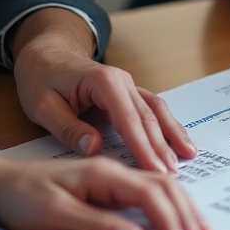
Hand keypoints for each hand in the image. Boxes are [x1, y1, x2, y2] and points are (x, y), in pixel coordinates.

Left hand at [0, 151, 208, 229]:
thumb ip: (97, 225)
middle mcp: (115, 166)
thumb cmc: (20, 196)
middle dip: (187, 213)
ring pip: (162, 182)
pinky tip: (181, 207)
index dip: (172, 219)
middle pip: (165, 184)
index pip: (151, 193)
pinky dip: (173, 198)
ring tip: (201, 229)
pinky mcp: (110, 179)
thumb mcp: (54, 215)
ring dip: (185, 206)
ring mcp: (114, 171)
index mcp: (105, 170)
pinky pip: (152, 183)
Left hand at [12, 7, 195, 172]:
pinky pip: (154, 110)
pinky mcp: (131, 94)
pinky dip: (169, 126)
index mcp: (103, 82)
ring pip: (158, 111)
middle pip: (149, 117)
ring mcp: (130, 86)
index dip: (143, 146)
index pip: (129, 119)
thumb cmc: (42, 80)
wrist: (46, 56)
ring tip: (187, 156)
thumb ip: (68, 128)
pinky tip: (179, 141)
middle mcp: (124, 81)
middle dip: (162, 146)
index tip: (153, 170)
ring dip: (173, 134)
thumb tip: (94, 148)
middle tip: (172, 173)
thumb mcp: (42, 106)